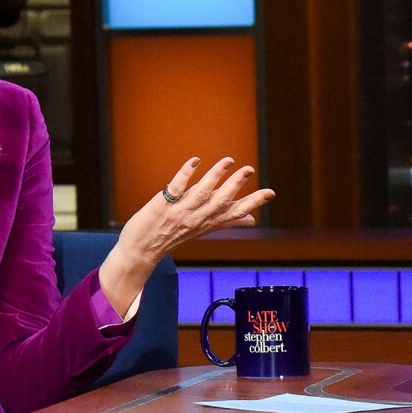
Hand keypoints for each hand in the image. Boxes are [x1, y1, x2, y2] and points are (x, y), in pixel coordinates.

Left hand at [99, 155, 277, 317]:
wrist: (141, 251)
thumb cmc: (172, 237)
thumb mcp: (203, 230)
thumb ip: (227, 222)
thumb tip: (251, 220)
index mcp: (208, 223)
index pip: (234, 213)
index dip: (252, 203)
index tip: (270, 193)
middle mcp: (197, 219)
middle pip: (220, 202)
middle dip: (236, 185)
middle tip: (249, 169)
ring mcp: (180, 212)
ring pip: (201, 193)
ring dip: (215, 176)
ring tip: (228, 161)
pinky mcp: (162, 205)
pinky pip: (176, 188)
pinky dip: (185, 175)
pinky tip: (195, 162)